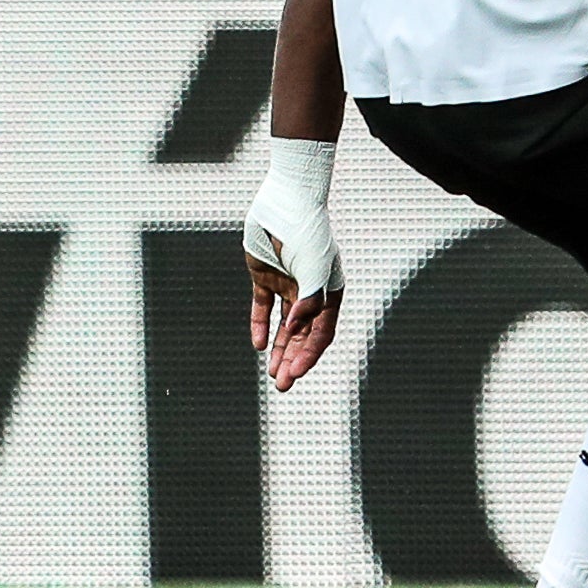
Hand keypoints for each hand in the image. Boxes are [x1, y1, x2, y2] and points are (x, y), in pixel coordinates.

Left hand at [241, 179, 341, 394]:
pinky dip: (260, 326)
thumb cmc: (306, 232)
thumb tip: (296, 328)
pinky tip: (258, 345)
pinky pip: (262, 307)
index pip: (322, 332)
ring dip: (280, 350)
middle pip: (304, 334)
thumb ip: (309, 298)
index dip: (310, 355)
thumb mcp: (313, 267)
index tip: (294, 374)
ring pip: (284, 326)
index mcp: (329, 291)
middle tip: (282, 385)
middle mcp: (310, 291)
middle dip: (294, 360)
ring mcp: (287, 284)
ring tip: (271, 374)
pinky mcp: (265, 276)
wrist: (285, 202)